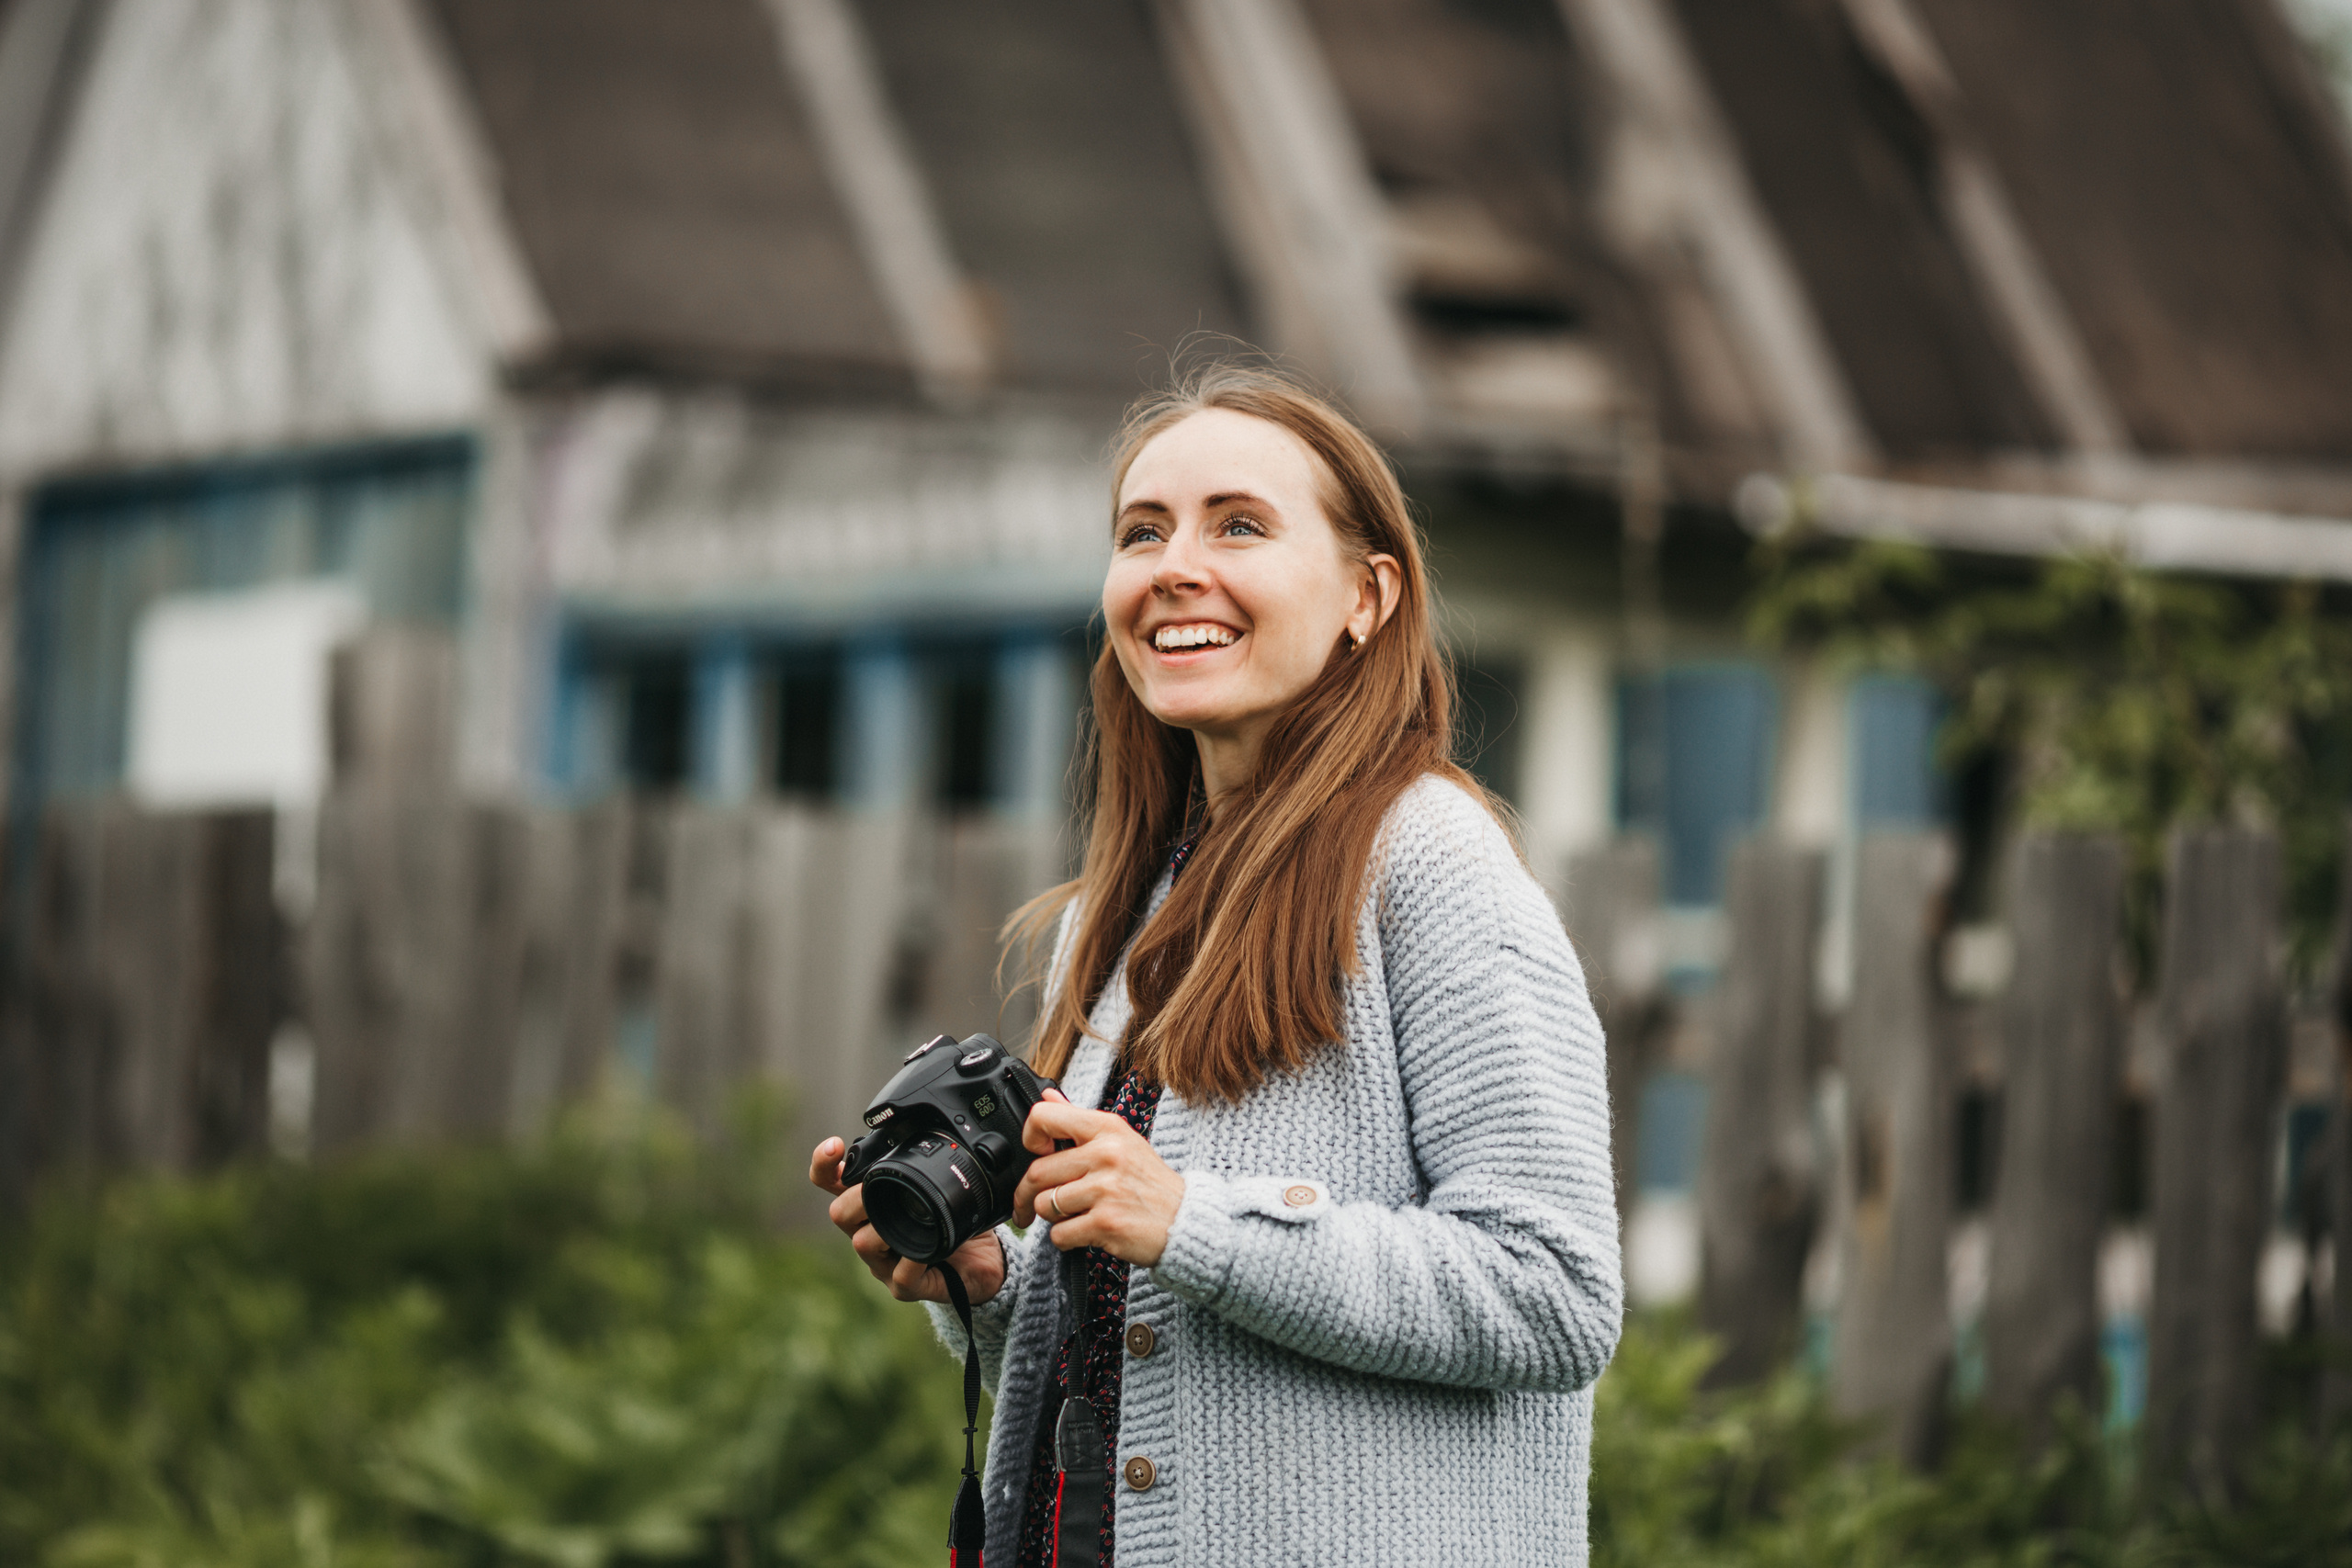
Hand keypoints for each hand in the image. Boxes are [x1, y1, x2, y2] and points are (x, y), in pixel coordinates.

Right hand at [809, 1136, 1006, 1305]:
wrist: (983, 1260)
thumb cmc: (955, 1220)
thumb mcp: (941, 1185)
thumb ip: (927, 1163)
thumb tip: (926, 1129)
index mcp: (871, 1203)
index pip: (831, 1183)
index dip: (824, 1165)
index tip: (835, 1145)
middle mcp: (869, 1232)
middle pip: (839, 1213)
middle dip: (856, 1197)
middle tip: (879, 1186)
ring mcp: (883, 1262)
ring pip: (862, 1243)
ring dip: (883, 1228)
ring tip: (911, 1219)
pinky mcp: (903, 1287)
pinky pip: (900, 1275)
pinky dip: (912, 1262)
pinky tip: (927, 1253)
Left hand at [1012, 1091, 1186, 1266]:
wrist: (1185, 1220)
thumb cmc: (1149, 1182)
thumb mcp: (1120, 1140)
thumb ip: (1078, 1120)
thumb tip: (1047, 1098)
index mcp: (1107, 1128)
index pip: (1044, 1118)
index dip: (1030, 1138)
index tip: (1037, 1154)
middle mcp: (1106, 1154)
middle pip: (1038, 1172)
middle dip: (1028, 1194)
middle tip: (1031, 1205)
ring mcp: (1106, 1189)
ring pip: (1045, 1205)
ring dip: (1053, 1217)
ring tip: (1076, 1215)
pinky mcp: (1105, 1222)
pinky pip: (1059, 1234)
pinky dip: (1066, 1238)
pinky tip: (1086, 1231)